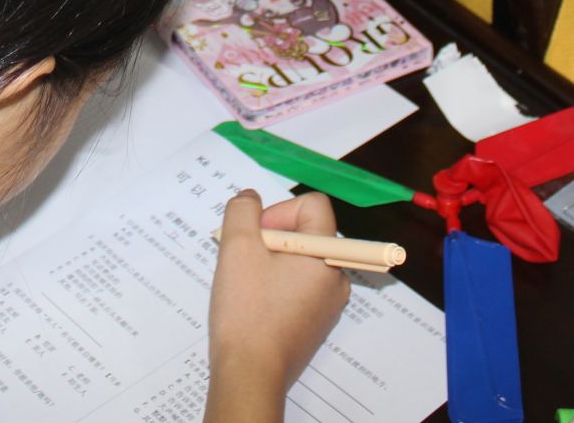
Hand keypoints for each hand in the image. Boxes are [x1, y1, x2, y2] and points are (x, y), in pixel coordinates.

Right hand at [206, 191, 350, 409]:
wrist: (251, 374)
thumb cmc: (247, 312)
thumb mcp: (237, 247)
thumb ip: (242, 211)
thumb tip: (250, 199)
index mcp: (326, 255)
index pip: (313, 205)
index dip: (278, 210)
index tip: (255, 235)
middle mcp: (336, 278)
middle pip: (305, 233)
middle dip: (270, 237)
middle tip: (243, 257)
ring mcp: (328, 304)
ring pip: (299, 261)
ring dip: (270, 261)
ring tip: (245, 282)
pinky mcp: (315, 323)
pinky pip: (298, 287)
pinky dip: (275, 285)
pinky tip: (253, 303)